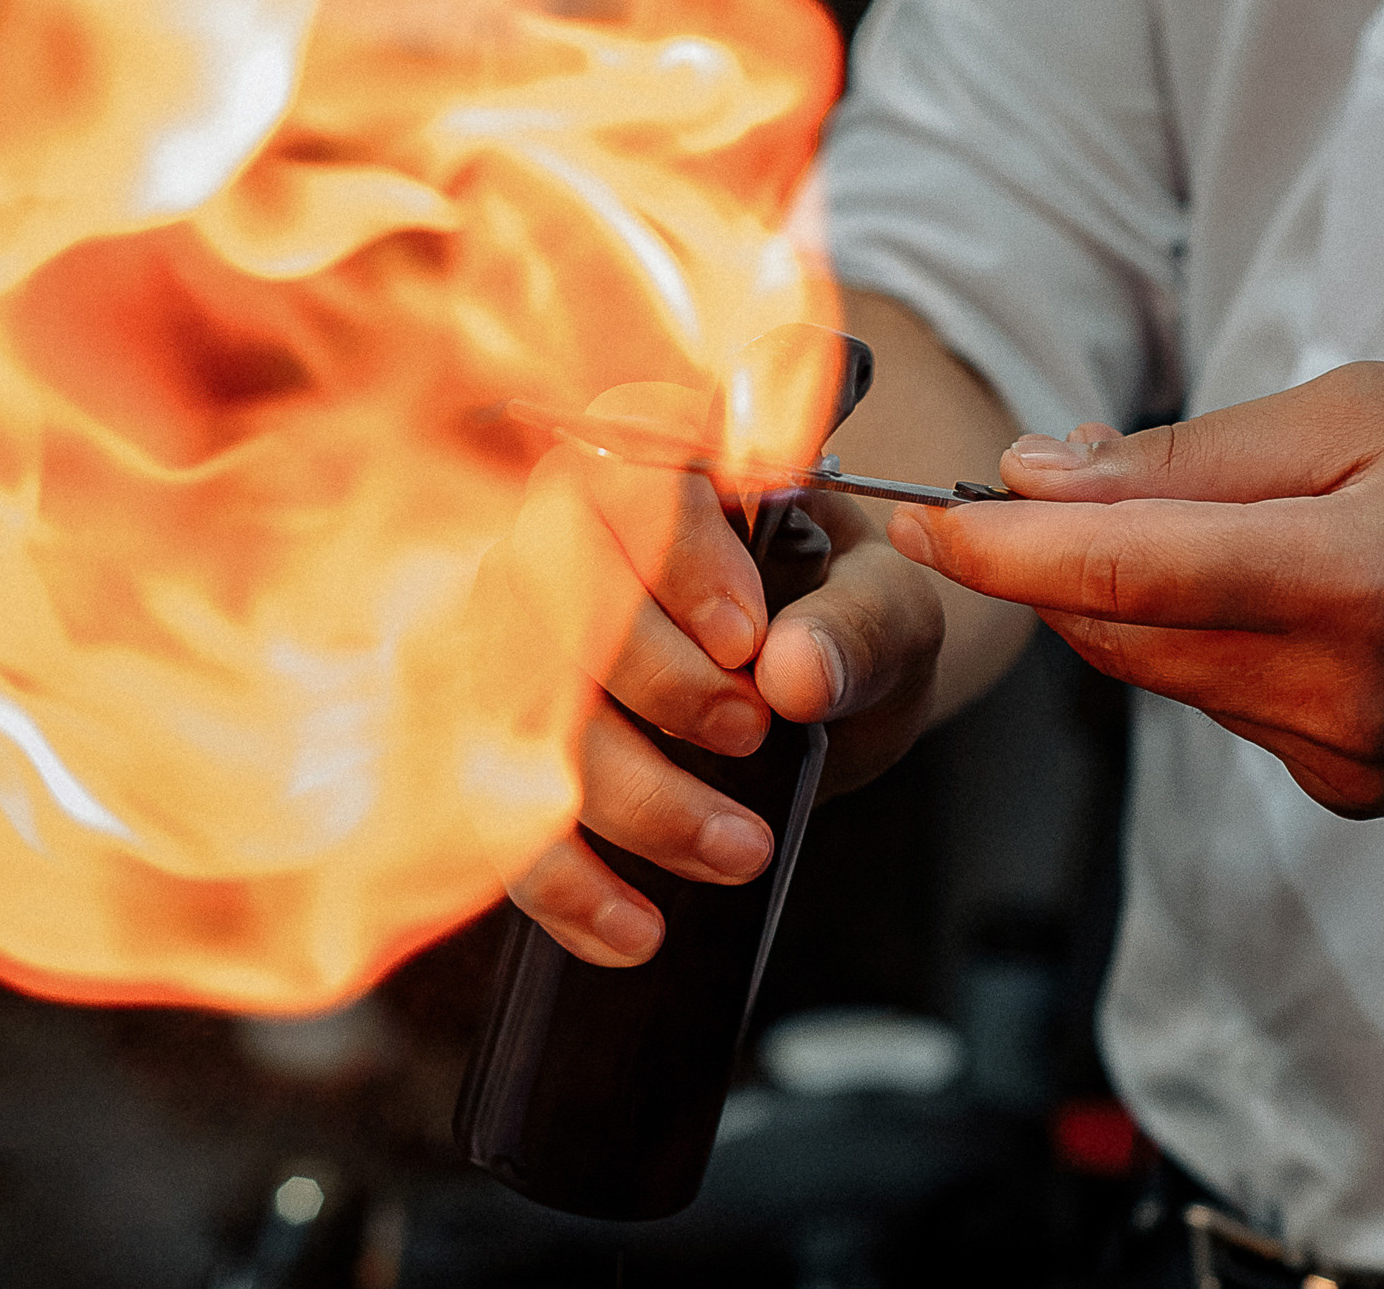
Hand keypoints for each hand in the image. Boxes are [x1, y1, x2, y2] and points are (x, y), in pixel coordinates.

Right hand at [478, 382, 944, 965]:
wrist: (808, 691)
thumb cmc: (837, 614)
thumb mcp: (889, 605)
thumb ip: (857, 623)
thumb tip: (797, 673)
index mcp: (658, 454)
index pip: (623, 473)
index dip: (671, 555)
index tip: (745, 638)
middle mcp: (557, 528)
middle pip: (546, 582)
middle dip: (649, 676)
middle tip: (751, 735)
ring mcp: (509, 634)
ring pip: (521, 705)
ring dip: (628, 795)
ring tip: (738, 850)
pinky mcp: (498, 738)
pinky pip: (494, 813)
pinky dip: (564, 883)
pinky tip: (635, 929)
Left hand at [885, 362, 1383, 816]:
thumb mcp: (1365, 408)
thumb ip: (1187, 457)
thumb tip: (1037, 477)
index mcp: (1358, 580)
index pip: (1116, 574)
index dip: (996, 552)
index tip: (917, 524)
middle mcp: (1350, 693)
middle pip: (1119, 633)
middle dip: (1050, 564)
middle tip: (1033, 487)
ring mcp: (1356, 758)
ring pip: (1162, 675)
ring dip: (1127, 601)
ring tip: (1181, 521)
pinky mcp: (1361, 790)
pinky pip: (1225, 709)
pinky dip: (1204, 647)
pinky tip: (1266, 593)